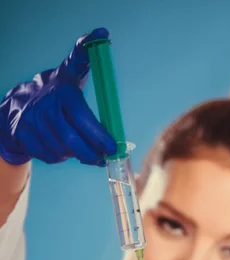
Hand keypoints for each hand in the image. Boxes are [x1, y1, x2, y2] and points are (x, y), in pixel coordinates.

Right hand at [0, 28, 116, 165]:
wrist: (18, 104)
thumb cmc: (55, 91)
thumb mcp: (70, 71)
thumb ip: (86, 57)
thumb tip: (102, 32)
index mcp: (62, 91)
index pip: (81, 116)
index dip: (98, 134)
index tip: (112, 148)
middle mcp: (45, 107)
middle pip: (72, 140)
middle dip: (91, 153)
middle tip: (103, 158)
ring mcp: (33, 123)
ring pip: (62, 150)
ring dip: (76, 154)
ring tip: (82, 148)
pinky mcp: (24, 138)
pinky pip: (50, 156)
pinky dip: (60, 156)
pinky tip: (62, 147)